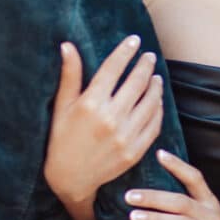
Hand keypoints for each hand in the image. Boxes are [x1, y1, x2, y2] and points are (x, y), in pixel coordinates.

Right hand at [44, 35, 163, 209]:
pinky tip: (157, 101)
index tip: (134, 40)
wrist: (70, 179)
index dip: (125, 51)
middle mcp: (110, 118)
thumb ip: (70, 75)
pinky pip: (154, 125)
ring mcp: (125, 136)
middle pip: (136, 82)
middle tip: (149, 56)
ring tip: (156, 76)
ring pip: (149, 102)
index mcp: (90, 104)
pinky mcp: (135, 151)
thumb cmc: (61, 139)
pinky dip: (158, 109)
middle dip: (145, 65)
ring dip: (156, 85)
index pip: (113, 68)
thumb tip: (67, 45)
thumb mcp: (62, 106)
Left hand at [126, 150, 219, 219]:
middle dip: (154, 197)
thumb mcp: (208, 217)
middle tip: (129, 196)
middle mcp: (211, 217)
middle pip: (181, 202)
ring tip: (133, 217)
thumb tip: (155, 192)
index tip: (159, 153)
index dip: (178, 165)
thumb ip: (188, 204)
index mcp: (209, 204)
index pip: (195, 178)